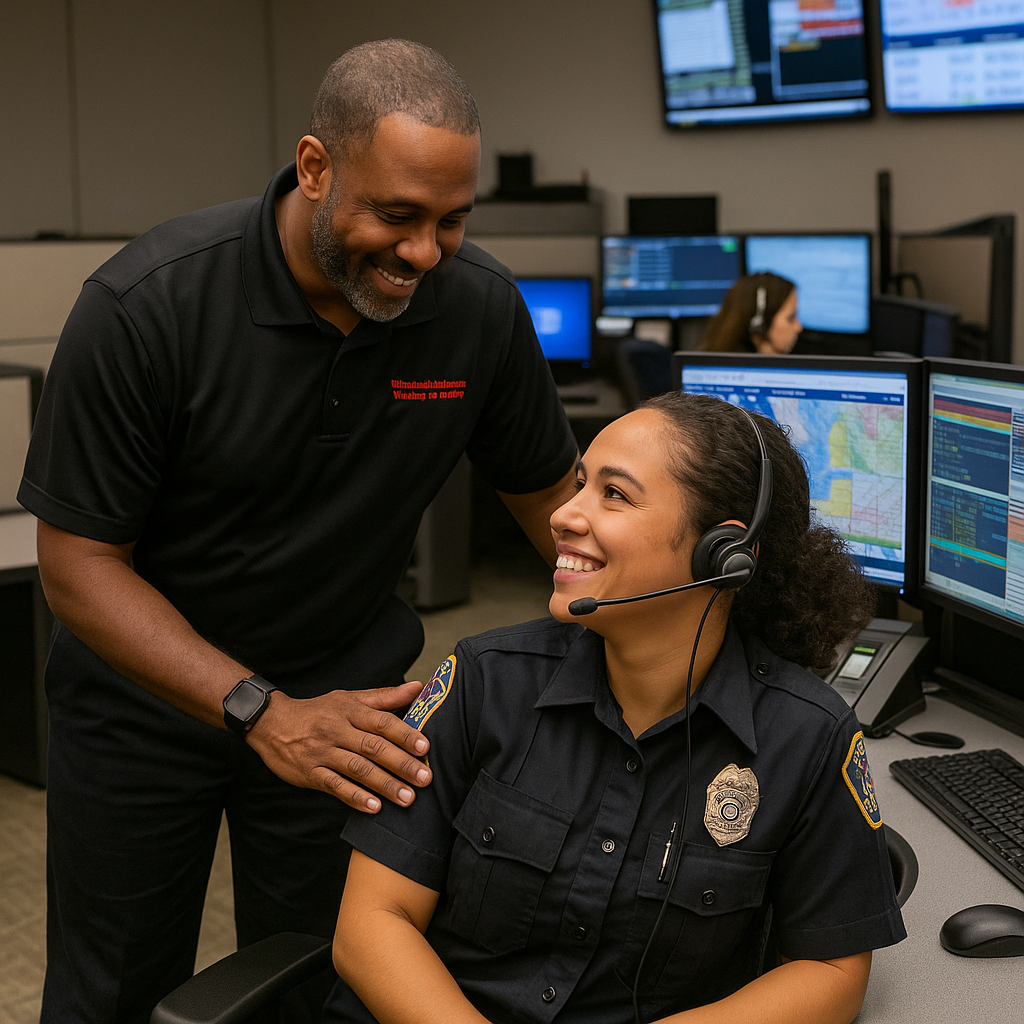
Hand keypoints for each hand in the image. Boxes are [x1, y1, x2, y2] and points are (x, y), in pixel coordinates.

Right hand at [245, 681, 431, 811]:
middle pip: (373, 747)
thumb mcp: (349, 698)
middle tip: (425, 778)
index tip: (425, 747)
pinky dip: (355, 797)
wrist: (271, 723)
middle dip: (401, 764)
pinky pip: (334, 786)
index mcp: (350, 710)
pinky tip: (374, 808)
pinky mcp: (310, 773)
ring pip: (357, 769)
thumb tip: (419, 687)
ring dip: (384, 784)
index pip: (381, 722)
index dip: (404, 734)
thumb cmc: (318, 711)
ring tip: (407, 798)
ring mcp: (322, 752)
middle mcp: (337, 730)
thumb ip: (384, 697)